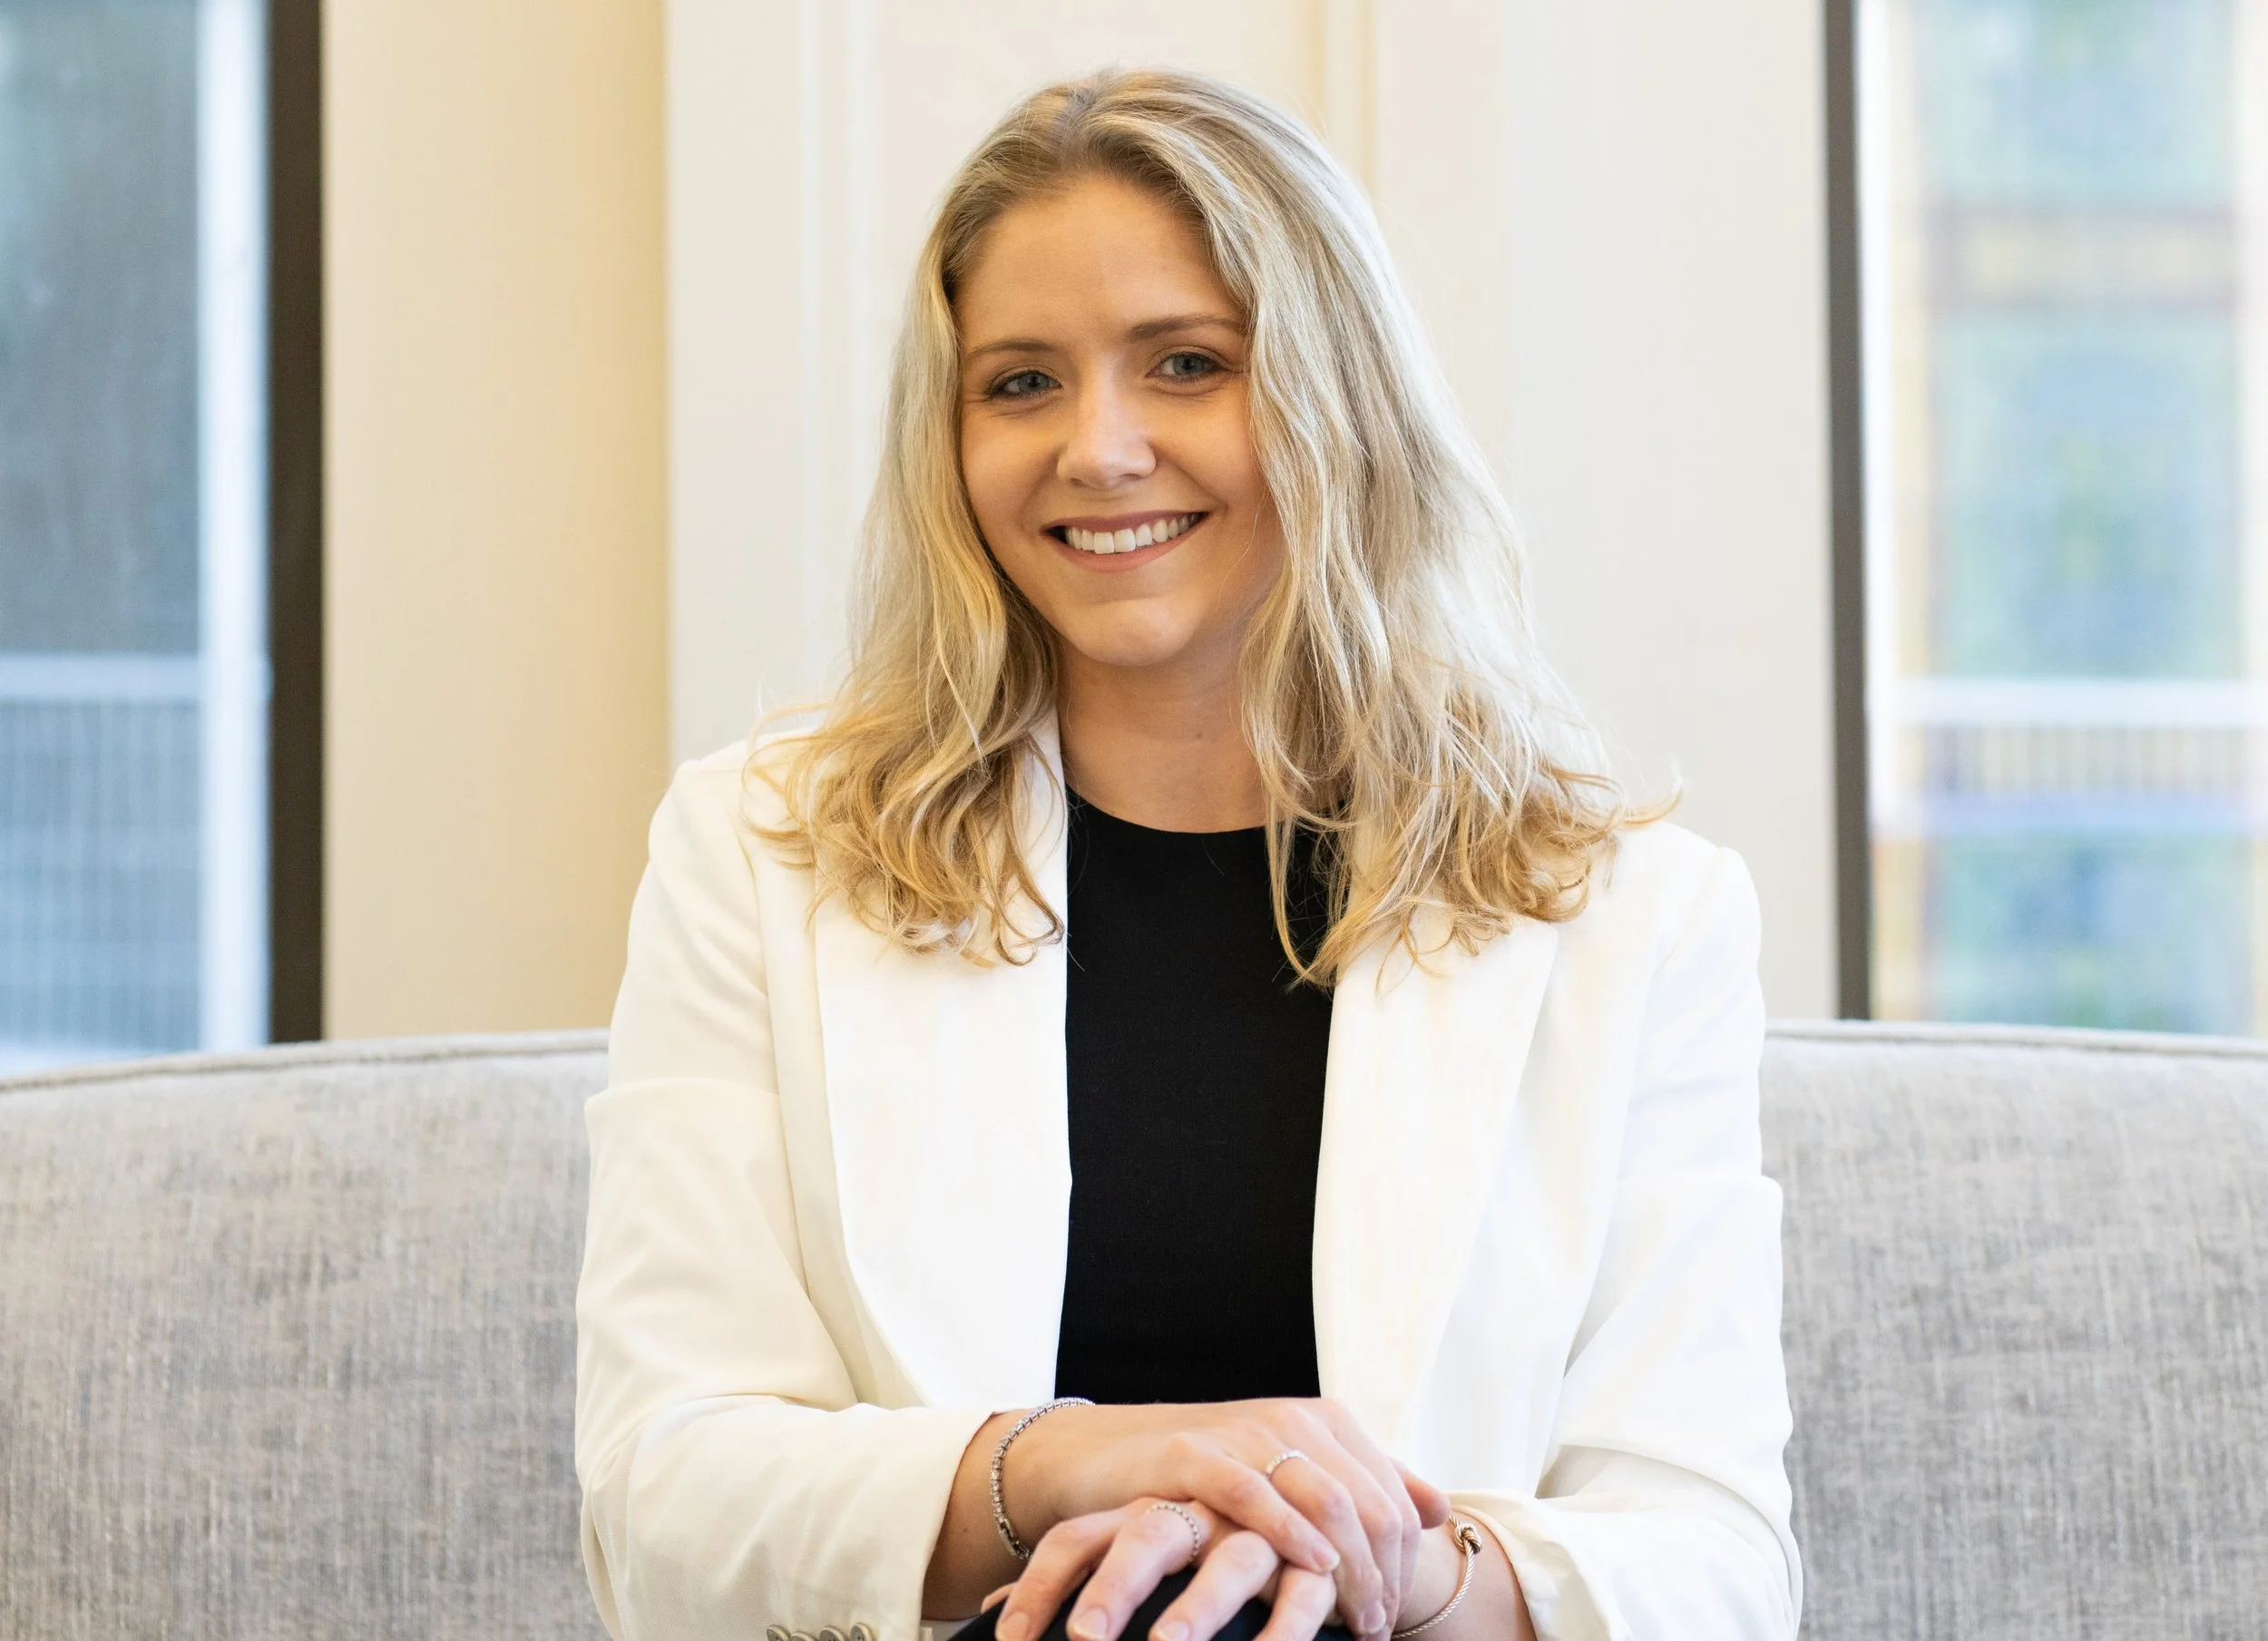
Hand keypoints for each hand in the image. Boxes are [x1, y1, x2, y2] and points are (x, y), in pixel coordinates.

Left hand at [993, 1498, 1338, 1640]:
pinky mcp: (1309, 1559)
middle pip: (1146, 1535)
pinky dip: (1288, 1624)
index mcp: (1140, 1512)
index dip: (1040, 1587)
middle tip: (1084, 1637)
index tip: (1010, 1640)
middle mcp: (1194, 1514)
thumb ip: (1077, 1580)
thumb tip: (993, 1607)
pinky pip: (1301, 1589)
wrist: (1295, 1494)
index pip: (1076, 1539)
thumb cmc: (1200, 1542)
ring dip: (1201, 1604)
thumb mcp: (1137, 1552)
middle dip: (1115, 1586)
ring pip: (1229, 1558)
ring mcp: (1254, 1531)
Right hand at [1006, 1398, 1450, 1640]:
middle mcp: (1294, 1420)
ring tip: (1352, 1627)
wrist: (1110, 1456)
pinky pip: (1254, 1493)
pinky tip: (1310, 1568)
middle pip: (1369, 1505)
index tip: (1392, 1617)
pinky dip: (1289, 1532)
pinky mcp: (1196, 1453)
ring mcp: (1247, 1432)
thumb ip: (1367, 1484)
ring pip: (1325, 1501)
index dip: (1402, 1565)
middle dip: (1381, 1578)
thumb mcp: (1295, 1475)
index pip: (1392, 1498)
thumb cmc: (1210, 1478)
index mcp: (1328, 1423)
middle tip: (1374, 1632)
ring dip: (1348, 1573)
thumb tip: (1440, 1508)